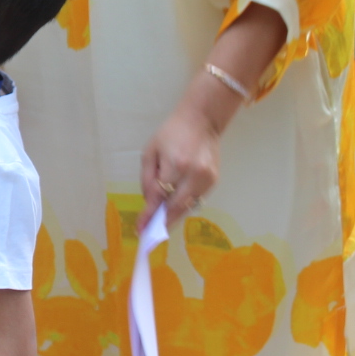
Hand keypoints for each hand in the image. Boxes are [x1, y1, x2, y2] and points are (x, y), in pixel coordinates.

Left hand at [140, 99, 220, 230]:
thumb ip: (148, 178)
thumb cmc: (171, 133)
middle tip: (149, 234)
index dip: (148, 214)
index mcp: (175, 164)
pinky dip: (184, 206)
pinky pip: (196, 200)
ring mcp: (206, 179)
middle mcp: (193, 174)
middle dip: (161, 222)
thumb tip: (149, 203)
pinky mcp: (214, 181)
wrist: (201, 121)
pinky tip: (174, 209)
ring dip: (173, 217)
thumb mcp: (151, 151)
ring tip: (160, 225)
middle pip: (176, 207)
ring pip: (187, 207)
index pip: (159, 196)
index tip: (140, 228)